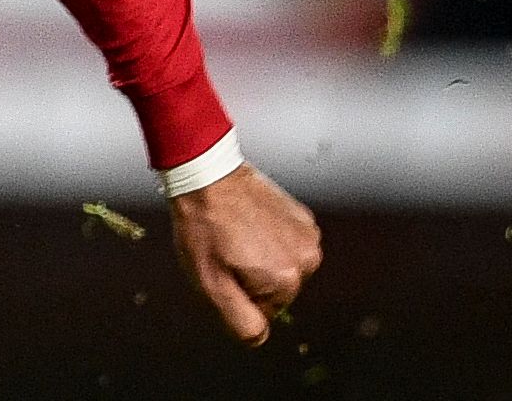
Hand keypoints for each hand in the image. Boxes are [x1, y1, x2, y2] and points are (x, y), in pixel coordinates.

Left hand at [171, 164, 320, 344]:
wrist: (206, 172)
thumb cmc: (203, 228)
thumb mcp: (211, 283)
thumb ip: (240, 321)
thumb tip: (259, 339)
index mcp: (286, 281)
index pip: (262, 312)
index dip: (236, 293)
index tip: (222, 266)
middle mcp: (307, 260)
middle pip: (275, 290)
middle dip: (249, 276)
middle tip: (225, 248)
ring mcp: (308, 236)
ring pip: (281, 267)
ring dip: (260, 256)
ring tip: (235, 232)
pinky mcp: (303, 217)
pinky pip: (285, 243)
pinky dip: (268, 237)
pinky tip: (247, 219)